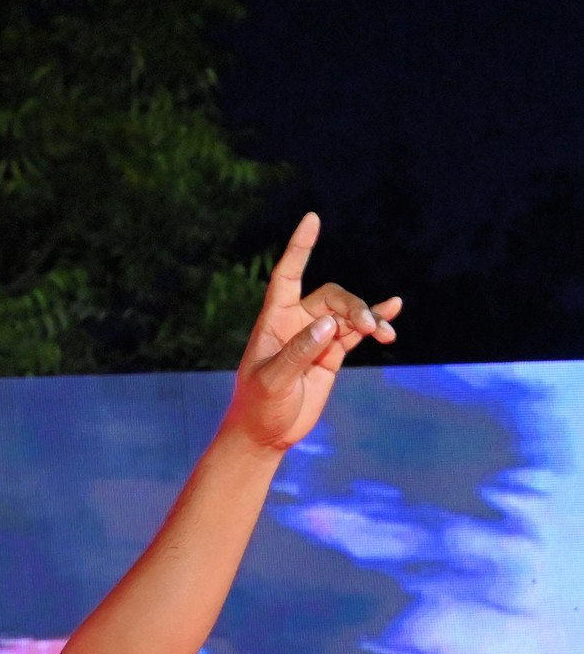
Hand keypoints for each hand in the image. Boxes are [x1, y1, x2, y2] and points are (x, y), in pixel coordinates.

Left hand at [224, 214, 399, 455]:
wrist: (267, 434)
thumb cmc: (259, 406)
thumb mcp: (275, 380)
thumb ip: (300, 351)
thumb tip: (330, 324)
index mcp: (275, 320)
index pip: (288, 275)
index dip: (300, 248)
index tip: (312, 219)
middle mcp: (297, 321)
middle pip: (333, 297)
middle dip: (354, 308)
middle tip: (369, 328)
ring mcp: (317, 336)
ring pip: (349, 315)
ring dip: (369, 320)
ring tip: (385, 334)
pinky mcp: (331, 354)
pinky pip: (356, 332)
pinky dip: (375, 325)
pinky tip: (392, 319)